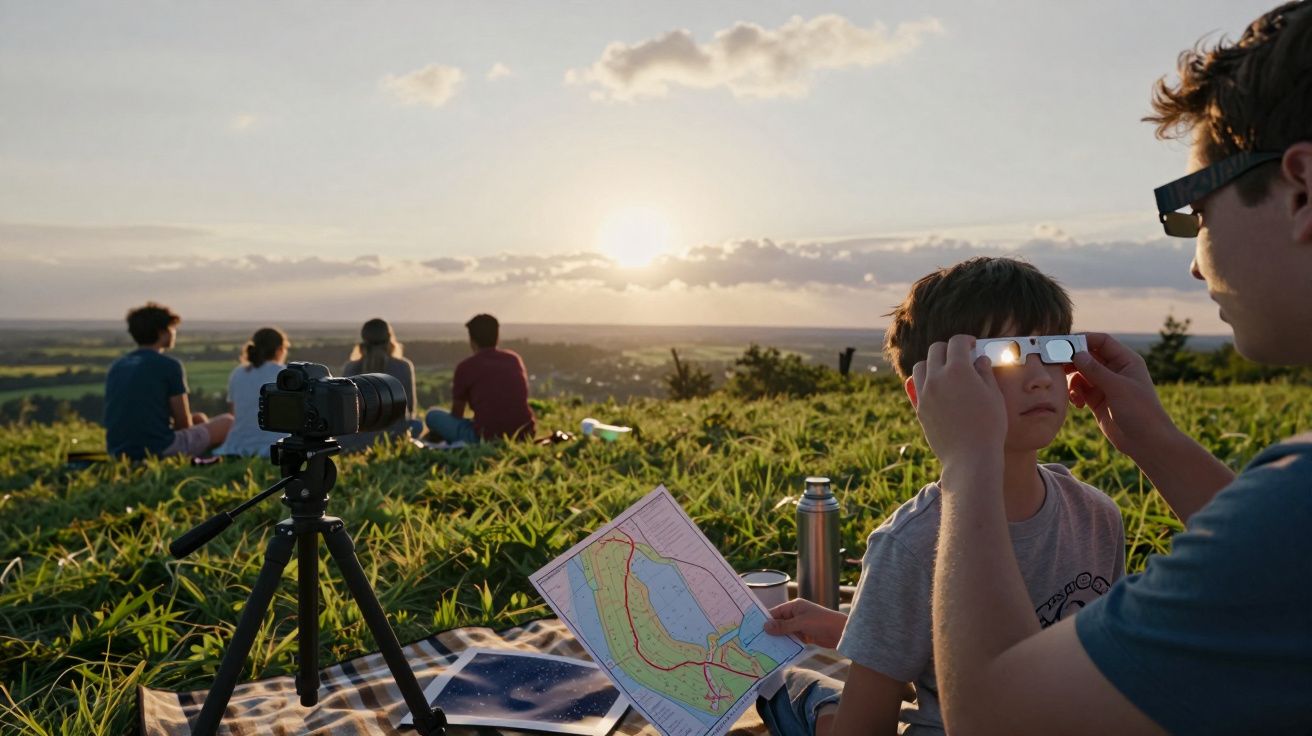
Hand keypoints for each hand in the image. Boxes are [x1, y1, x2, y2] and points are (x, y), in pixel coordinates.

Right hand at [762, 598, 846, 647]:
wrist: (841, 633)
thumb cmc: (822, 622)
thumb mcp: (801, 623)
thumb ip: (783, 626)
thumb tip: (765, 626)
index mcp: (794, 606)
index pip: (776, 612)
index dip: (765, 620)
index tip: (753, 629)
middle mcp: (796, 615)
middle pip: (779, 623)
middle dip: (770, 631)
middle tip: (756, 641)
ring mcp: (800, 625)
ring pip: (785, 632)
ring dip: (778, 639)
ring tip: (764, 648)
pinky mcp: (805, 635)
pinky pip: (792, 639)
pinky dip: (786, 644)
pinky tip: (778, 651)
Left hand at [911, 334, 1006, 470]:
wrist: (970, 457)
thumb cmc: (989, 426)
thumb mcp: (994, 395)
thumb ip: (984, 372)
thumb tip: (978, 359)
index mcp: (958, 370)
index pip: (957, 342)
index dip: (966, 340)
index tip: (972, 345)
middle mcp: (937, 377)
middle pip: (936, 350)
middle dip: (949, 349)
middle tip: (960, 356)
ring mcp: (925, 393)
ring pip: (921, 366)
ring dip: (933, 363)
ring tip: (946, 371)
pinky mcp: (919, 408)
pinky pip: (917, 386)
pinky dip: (926, 381)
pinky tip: (938, 388)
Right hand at [1068, 333, 1176, 457]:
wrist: (1146, 442)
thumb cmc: (1140, 411)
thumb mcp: (1117, 387)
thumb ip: (1095, 370)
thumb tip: (1075, 353)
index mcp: (1126, 361)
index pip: (1102, 341)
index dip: (1083, 339)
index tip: (1063, 343)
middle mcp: (1115, 370)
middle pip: (1088, 356)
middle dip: (1072, 360)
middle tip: (1056, 365)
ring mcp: (1105, 385)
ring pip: (1081, 373)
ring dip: (1073, 381)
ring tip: (1073, 393)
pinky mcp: (1097, 400)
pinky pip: (1079, 390)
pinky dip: (1075, 394)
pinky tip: (1078, 404)